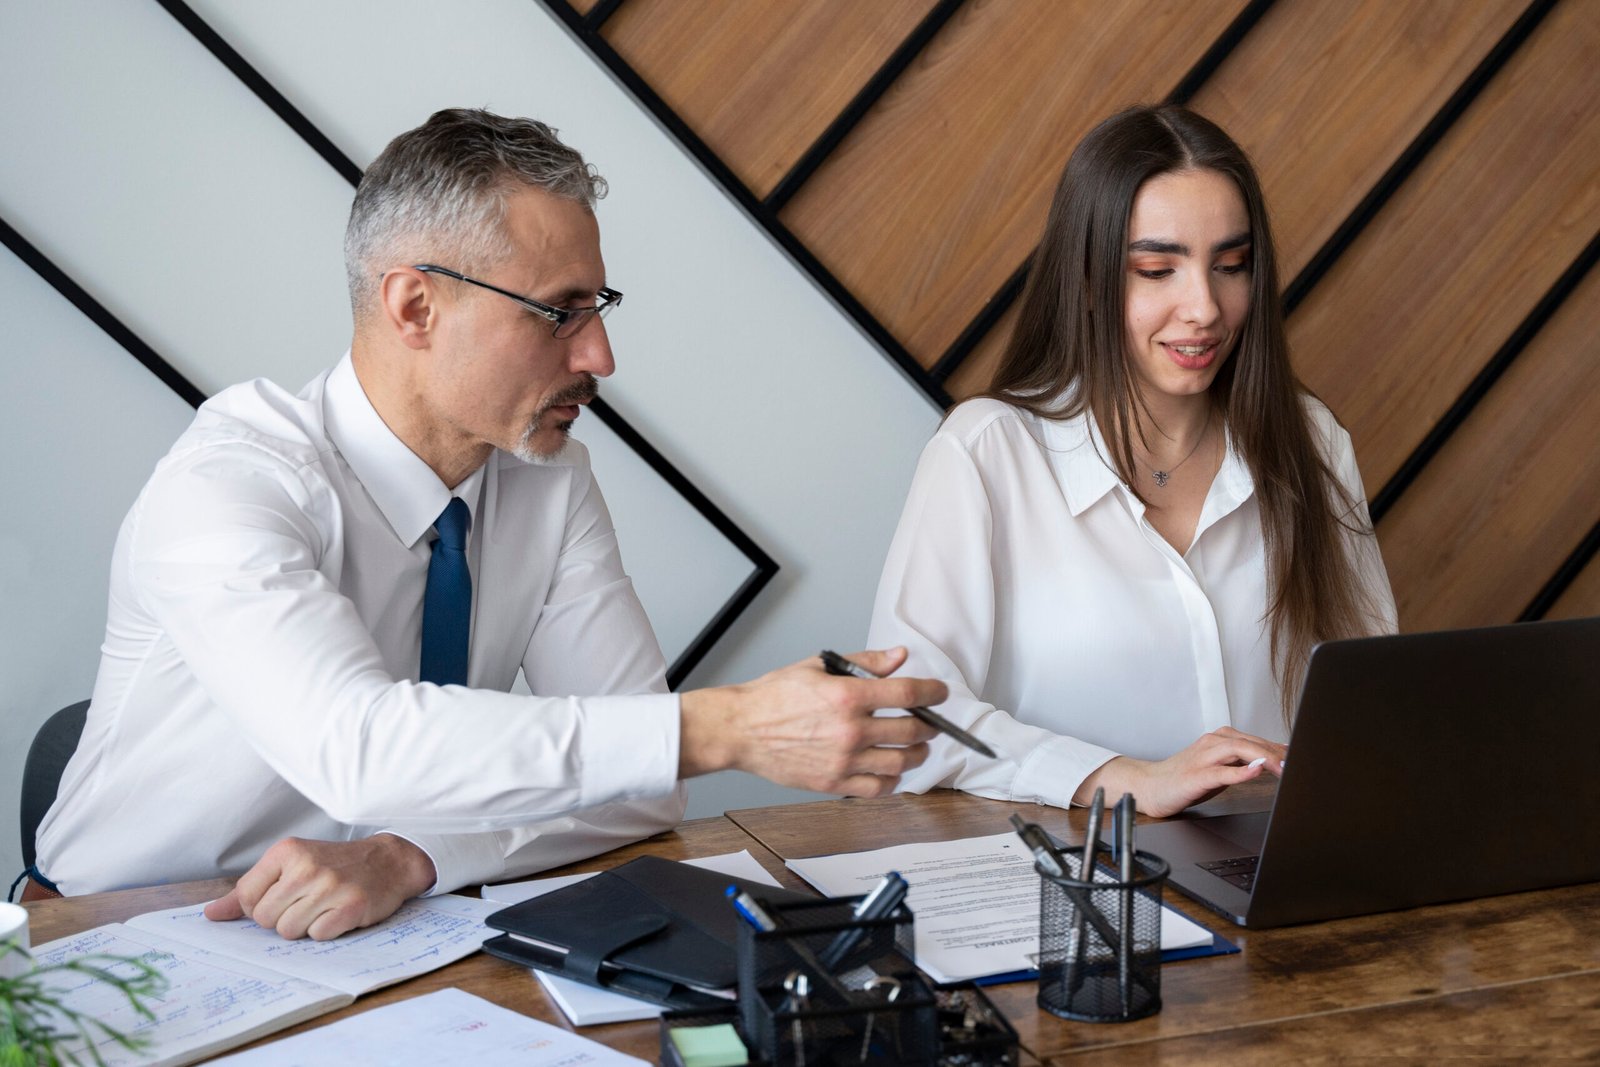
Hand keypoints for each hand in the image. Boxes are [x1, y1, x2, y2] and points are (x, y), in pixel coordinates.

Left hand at [203, 834, 436, 939]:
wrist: (388, 861)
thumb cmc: (333, 865)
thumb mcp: (290, 865)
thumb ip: (249, 889)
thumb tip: (209, 914)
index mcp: (286, 851)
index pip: (244, 898)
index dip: (258, 907)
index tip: (282, 898)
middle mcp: (307, 866)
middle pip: (264, 919)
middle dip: (282, 919)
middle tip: (307, 903)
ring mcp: (330, 886)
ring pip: (288, 931)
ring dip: (304, 927)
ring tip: (322, 908)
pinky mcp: (351, 906)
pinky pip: (317, 936)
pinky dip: (327, 930)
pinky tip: (339, 914)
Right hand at [679, 647, 944, 796]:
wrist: (741, 729)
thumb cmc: (775, 696)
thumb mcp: (819, 666)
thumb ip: (865, 662)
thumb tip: (899, 657)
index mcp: (847, 696)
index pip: (908, 694)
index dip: (933, 692)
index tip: (940, 693)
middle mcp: (850, 730)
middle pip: (912, 731)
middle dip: (929, 726)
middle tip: (929, 722)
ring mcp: (843, 760)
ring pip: (901, 763)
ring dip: (917, 754)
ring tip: (915, 747)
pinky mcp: (834, 783)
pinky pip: (879, 788)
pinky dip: (893, 780)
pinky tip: (891, 769)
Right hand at [1076, 727, 1286, 816]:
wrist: (1148, 788)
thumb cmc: (1184, 779)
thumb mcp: (1218, 769)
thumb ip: (1241, 763)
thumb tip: (1271, 764)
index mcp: (1218, 740)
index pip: (1255, 740)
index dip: (1280, 748)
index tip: (1300, 755)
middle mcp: (1211, 744)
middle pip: (1250, 742)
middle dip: (1277, 752)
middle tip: (1299, 763)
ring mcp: (1202, 758)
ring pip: (1237, 750)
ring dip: (1263, 757)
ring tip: (1283, 766)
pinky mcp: (1194, 776)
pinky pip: (1220, 771)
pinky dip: (1240, 771)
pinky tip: (1255, 771)